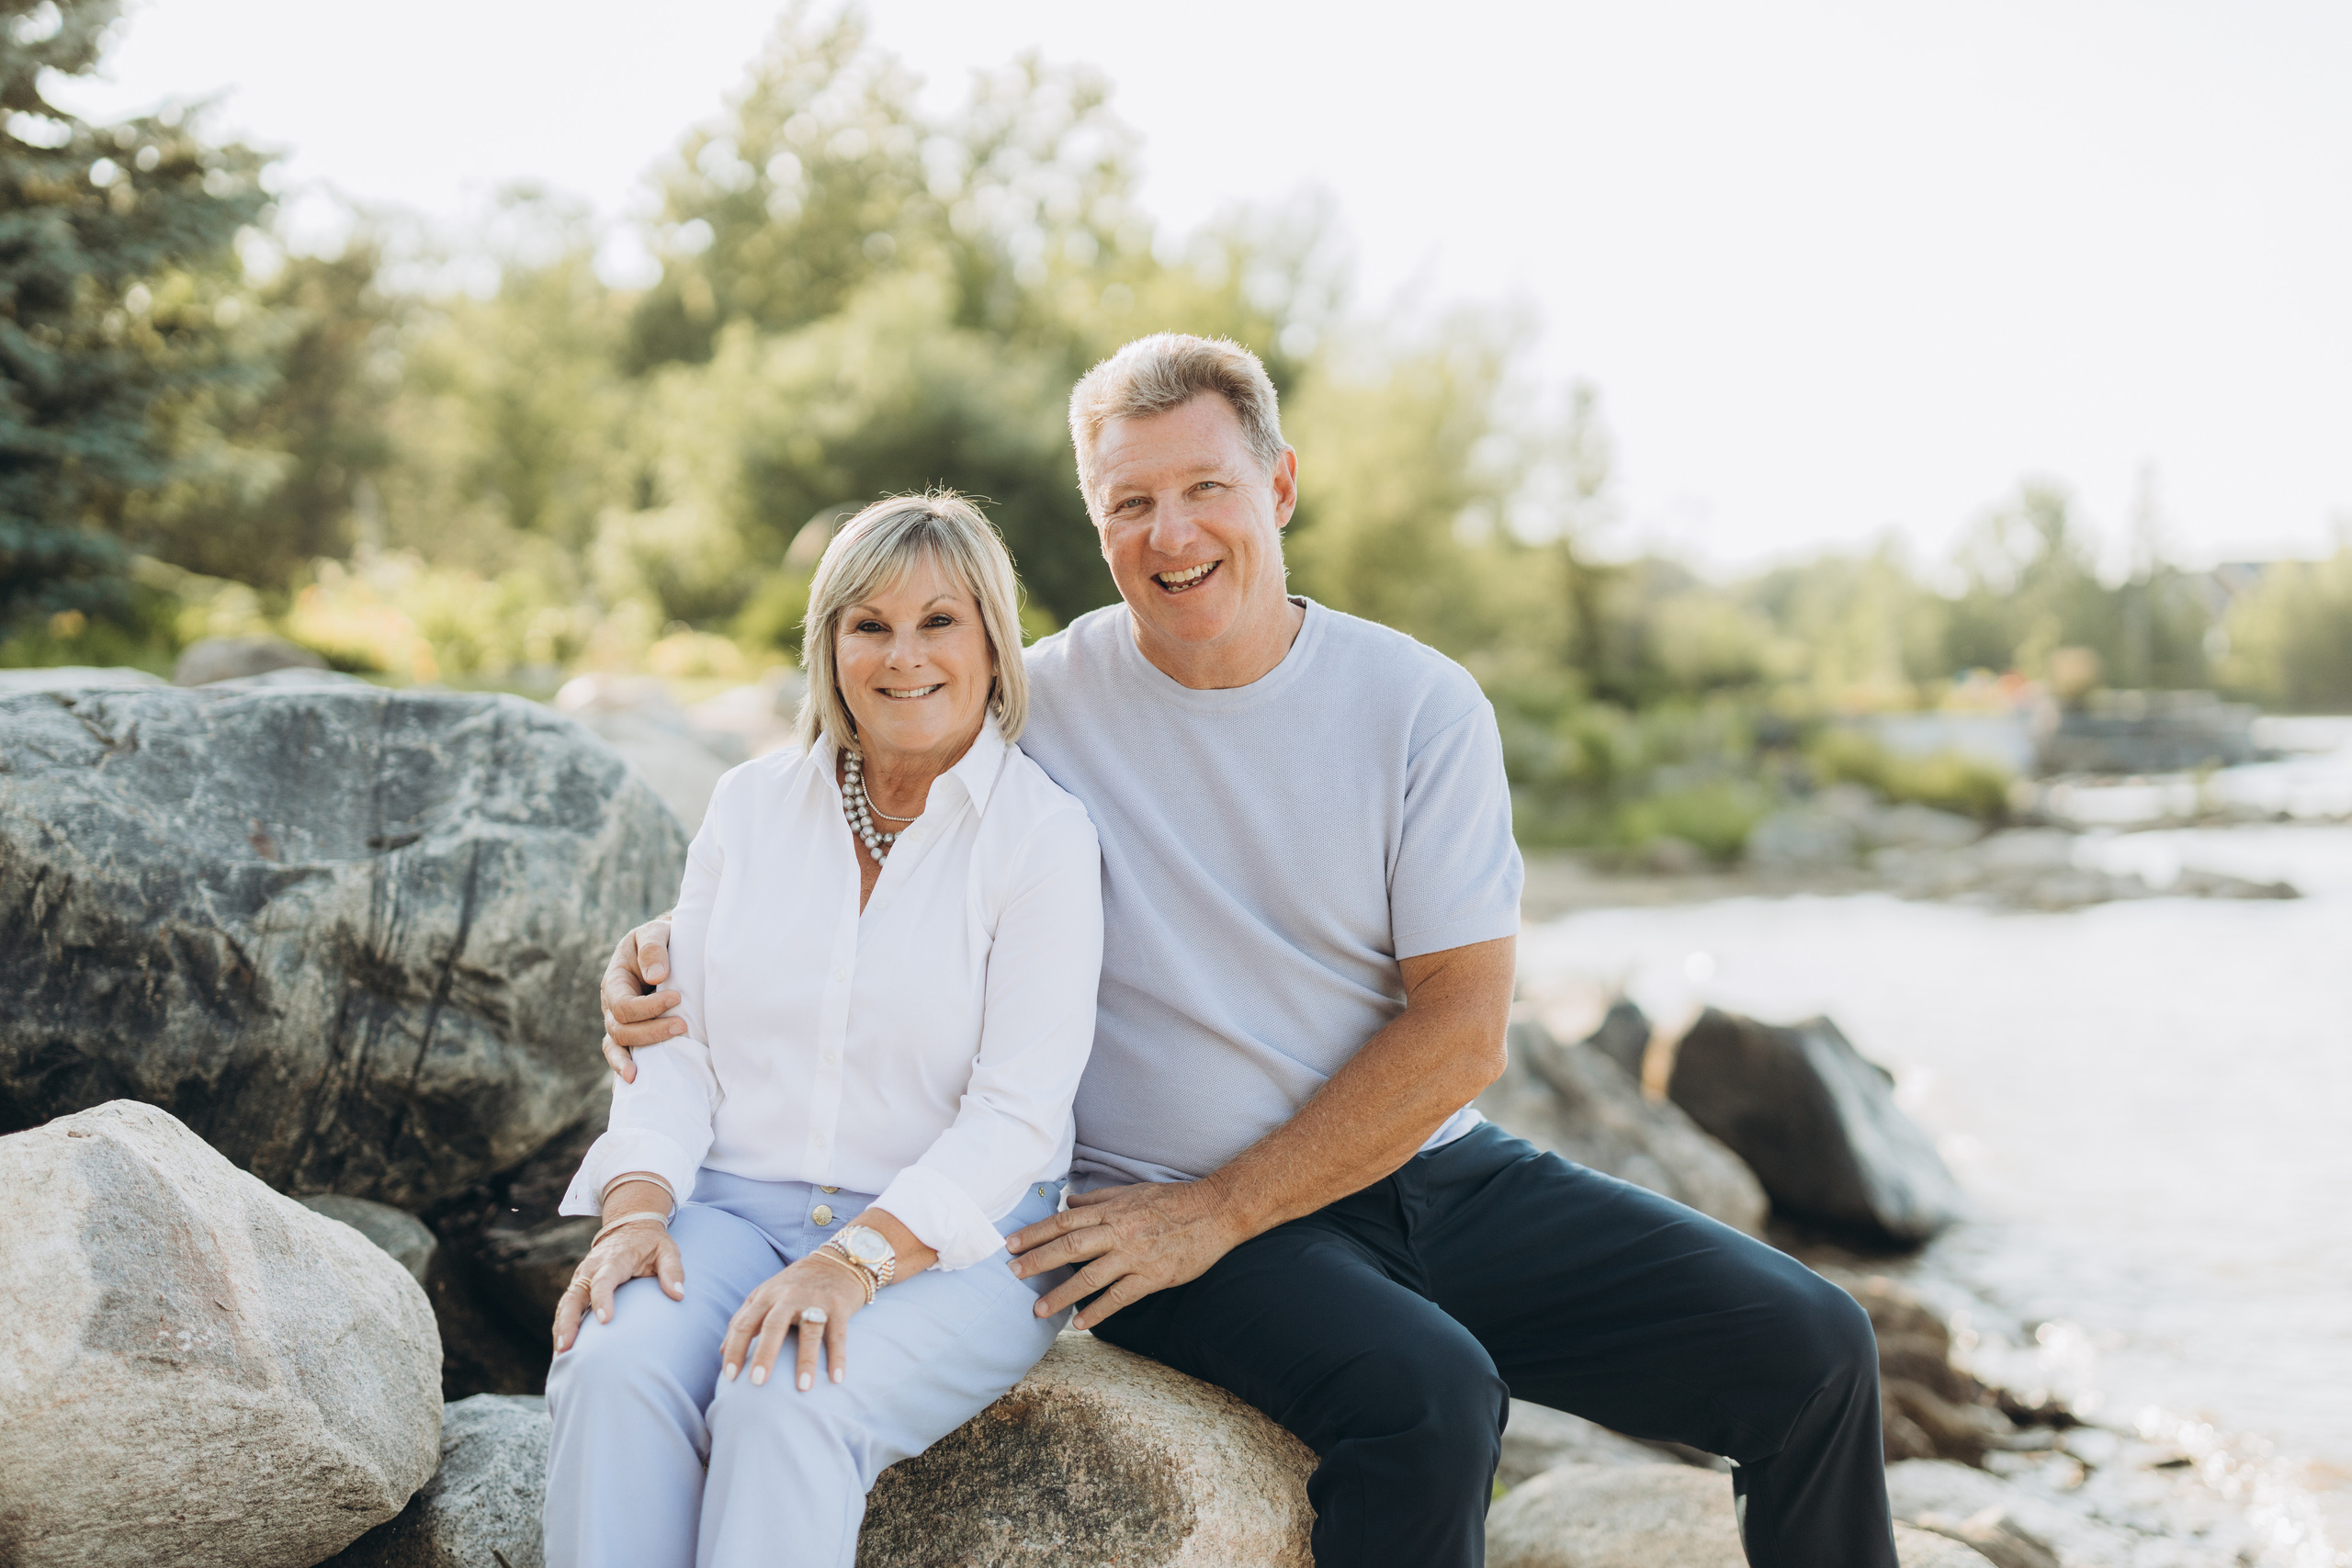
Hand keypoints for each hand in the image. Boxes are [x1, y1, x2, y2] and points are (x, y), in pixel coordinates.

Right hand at [552, 1217, 684, 1351]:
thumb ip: (673, 1270)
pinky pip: (566, 1307)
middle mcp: (592, 1268)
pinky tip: (564, 1349)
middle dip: (569, 1321)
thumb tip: (678, 1295)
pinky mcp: (579, 1286)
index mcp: (615, 1259)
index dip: (603, 1298)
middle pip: (575, 1295)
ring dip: (561, 1327)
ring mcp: (582, 1277)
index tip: (605, 1320)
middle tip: (566, 1346)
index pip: (604, 1279)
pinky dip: (562, 1326)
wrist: (630, 1226)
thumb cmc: (651, 1244)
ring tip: (562, 1353)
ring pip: (566, 1303)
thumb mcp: (667, 1250)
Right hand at [599, 917, 680, 1082]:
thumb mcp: (655, 932)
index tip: (676, 998)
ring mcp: (621, 1022)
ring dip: (640, 1054)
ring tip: (651, 1065)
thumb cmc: (662, 939)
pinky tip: (635, 1086)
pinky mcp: (634, 1033)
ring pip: (620, 1046)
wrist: (672, 946)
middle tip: (683, 1026)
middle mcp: (612, 1005)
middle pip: (621, 1030)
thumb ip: (653, 947)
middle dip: (651, 1031)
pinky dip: (624, 1070)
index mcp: (615, 981)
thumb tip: (657, 976)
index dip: (648, 1008)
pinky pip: (623, 1055)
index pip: (623, 1005)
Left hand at [720, 1255, 868, 1390]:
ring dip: (806, 1361)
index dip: (735, 1350)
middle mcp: (789, 1296)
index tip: (729, 1377)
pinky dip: (838, 1357)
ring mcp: (816, 1300)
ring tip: (803, 1388)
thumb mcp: (765, 1294)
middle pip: (774, 1325)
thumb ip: (743, 1318)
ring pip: (809, 1331)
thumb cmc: (794, 1285)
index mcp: (766, 1295)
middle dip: (765, 1354)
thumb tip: (722, 1351)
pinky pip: (838, 1335)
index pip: (744, 1324)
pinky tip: (836, 1379)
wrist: (836, 1262)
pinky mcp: (840, 1306)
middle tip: (757, 1382)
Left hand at [1005, 1179, 1242, 1329]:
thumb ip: (1099, 1198)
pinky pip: (1120, 1296)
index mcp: (1111, 1210)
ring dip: (1062, 1294)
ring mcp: (1135, 1255)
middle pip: (1070, 1247)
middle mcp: (1118, 1231)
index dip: (1035, 1233)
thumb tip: (1070, 1201)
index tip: (1011, 1244)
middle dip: (1038, 1261)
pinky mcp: (1152, 1276)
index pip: (1064, 1222)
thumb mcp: (1132, 1192)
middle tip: (1012, 1274)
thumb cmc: (1173, 1200)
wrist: (1215, 1211)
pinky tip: (1081, 1323)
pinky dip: (1098, 1311)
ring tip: (1039, 1310)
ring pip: (1090, 1276)